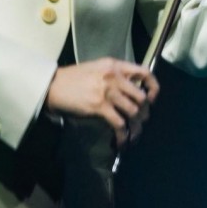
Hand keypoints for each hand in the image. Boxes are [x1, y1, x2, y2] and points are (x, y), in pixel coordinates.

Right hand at [44, 58, 159, 148]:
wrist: (53, 86)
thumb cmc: (73, 78)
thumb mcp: (97, 68)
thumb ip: (114, 75)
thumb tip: (130, 90)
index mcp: (115, 65)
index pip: (144, 73)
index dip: (153, 87)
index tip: (151, 98)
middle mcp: (115, 77)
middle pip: (142, 97)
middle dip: (144, 112)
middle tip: (140, 120)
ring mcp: (108, 92)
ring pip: (133, 112)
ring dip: (136, 126)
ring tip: (132, 134)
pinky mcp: (99, 107)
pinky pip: (119, 124)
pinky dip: (123, 136)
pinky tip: (121, 142)